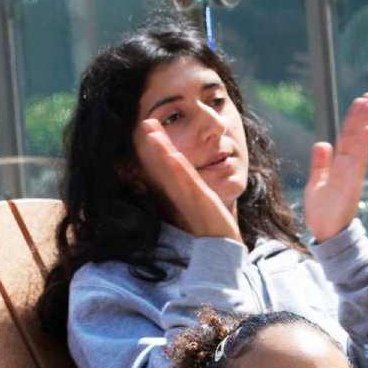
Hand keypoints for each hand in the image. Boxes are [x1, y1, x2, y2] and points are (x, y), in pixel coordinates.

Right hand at [137, 119, 241, 240]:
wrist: (221, 246)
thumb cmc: (209, 224)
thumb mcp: (199, 200)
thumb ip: (190, 187)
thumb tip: (185, 172)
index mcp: (178, 189)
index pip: (164, 164)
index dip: (156, 146)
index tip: (149, 125)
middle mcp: (179, 191)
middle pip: (162, 163)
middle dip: (155, 142)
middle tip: (146, 121)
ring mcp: (188, 195)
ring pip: (172, 169)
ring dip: (162, 150)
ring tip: (152, 132)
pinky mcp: (200, 200)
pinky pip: (188, 182)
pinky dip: (179, 169)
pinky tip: (173, 156)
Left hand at [304, 93, 367, 241]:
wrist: (325, 235)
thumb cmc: (321, 213)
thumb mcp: (316, 184)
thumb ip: (320, 164)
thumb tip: (322, 143)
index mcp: (339, 166)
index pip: (347, 137)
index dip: (354, 119)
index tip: (361, 101)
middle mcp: (349, 167)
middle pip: (357, 136)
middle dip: (363, 115)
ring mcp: (352, 174)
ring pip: (360, 144)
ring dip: (366, 123)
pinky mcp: (352, 184)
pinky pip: (359, 161)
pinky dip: (365, 145)